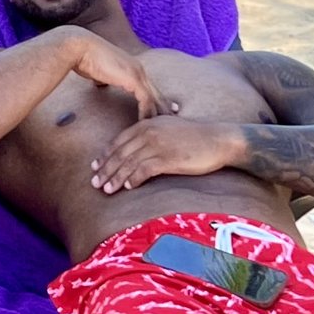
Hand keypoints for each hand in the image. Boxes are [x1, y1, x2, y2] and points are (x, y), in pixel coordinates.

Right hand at [70, 30, 173, 120]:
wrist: (80, 48)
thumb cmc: (84, 57)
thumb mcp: (98, 70)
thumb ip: (103, 77)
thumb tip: (100, 83)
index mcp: (131, 66)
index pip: (148, 85)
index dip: (156, 97)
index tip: (164, 107)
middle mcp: (138, 69)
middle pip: (156, 91)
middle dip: (165, 105)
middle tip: (174, 117)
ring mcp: (137, 73)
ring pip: (154, 97)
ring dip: (158, 112)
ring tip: (163, 125)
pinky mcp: (132, 79)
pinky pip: (145, 100)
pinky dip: (146, 112)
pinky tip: (146, 122)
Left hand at [91, 116, 244, 194]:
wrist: (218, 139)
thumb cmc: (194, 136)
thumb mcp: (167, 129)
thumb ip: (149, 135)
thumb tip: (134, 150)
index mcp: (146, 124)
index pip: (118, 141)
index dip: (105, 156)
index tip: (95, 167)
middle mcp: (148, 132)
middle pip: (119, 154)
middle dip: (105, 170)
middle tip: (94, 183)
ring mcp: (157, 145)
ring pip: (128, 163)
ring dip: (115, 178)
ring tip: (107, 190)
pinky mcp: (167, 158)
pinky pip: (144, 170)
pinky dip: (134, 179)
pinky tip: (128, 187)